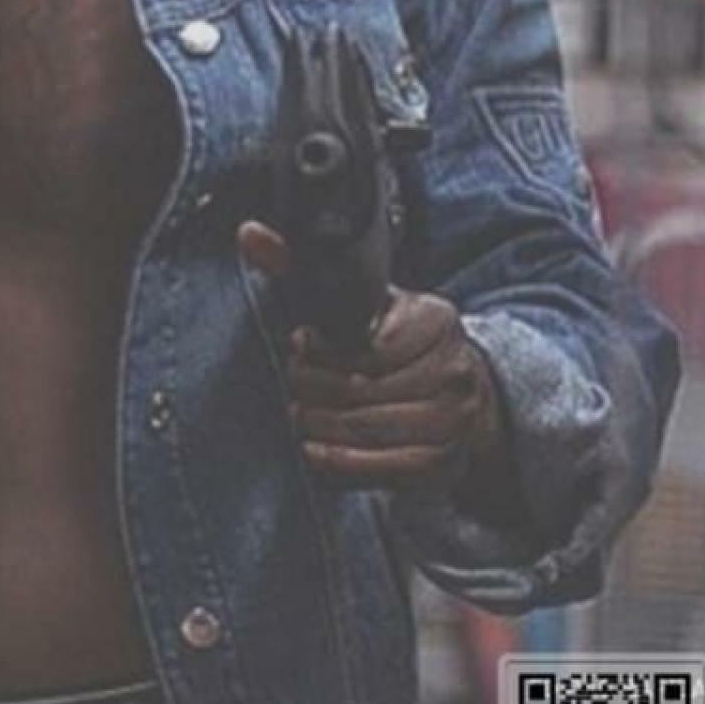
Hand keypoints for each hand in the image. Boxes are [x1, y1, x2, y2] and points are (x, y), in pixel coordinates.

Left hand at [235, 226, 506, 488]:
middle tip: (294, 384)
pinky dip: (342, 462)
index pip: (366, 345)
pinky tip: (315, 450)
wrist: (450, 393)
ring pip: (368, 428)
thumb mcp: (355, 299)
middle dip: (312, 389)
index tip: (300, 345)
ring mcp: (455, 419)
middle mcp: (455, 368)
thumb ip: (299, 267)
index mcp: (436, 319)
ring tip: (301, 415)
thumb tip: (249, 234)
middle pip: (362, 389)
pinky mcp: (445, 463)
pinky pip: (386, 469)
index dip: (321, 350)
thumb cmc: (390, 341)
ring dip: (319, 425)